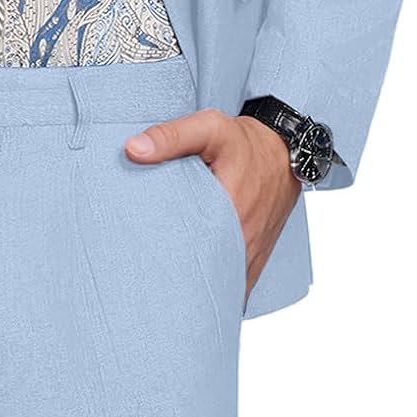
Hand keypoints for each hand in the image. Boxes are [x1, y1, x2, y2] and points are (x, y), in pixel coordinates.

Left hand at [124, 108, 301, 300]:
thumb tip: (133, 149)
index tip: (137, 259)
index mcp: (229, 212)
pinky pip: (234, 283)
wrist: (283, 153)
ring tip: (163, 287)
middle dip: (175, 279)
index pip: (190, 250)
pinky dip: (215, 287)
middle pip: (204, 274)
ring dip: (196, 287)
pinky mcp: (254, 257)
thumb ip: (172, 136)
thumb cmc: (245, 142)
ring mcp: (250, 254)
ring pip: (220, 284)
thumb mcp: (209, 128)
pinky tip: (192, 288)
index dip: (163, 258)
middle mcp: (244, 241)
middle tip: (144, 277)